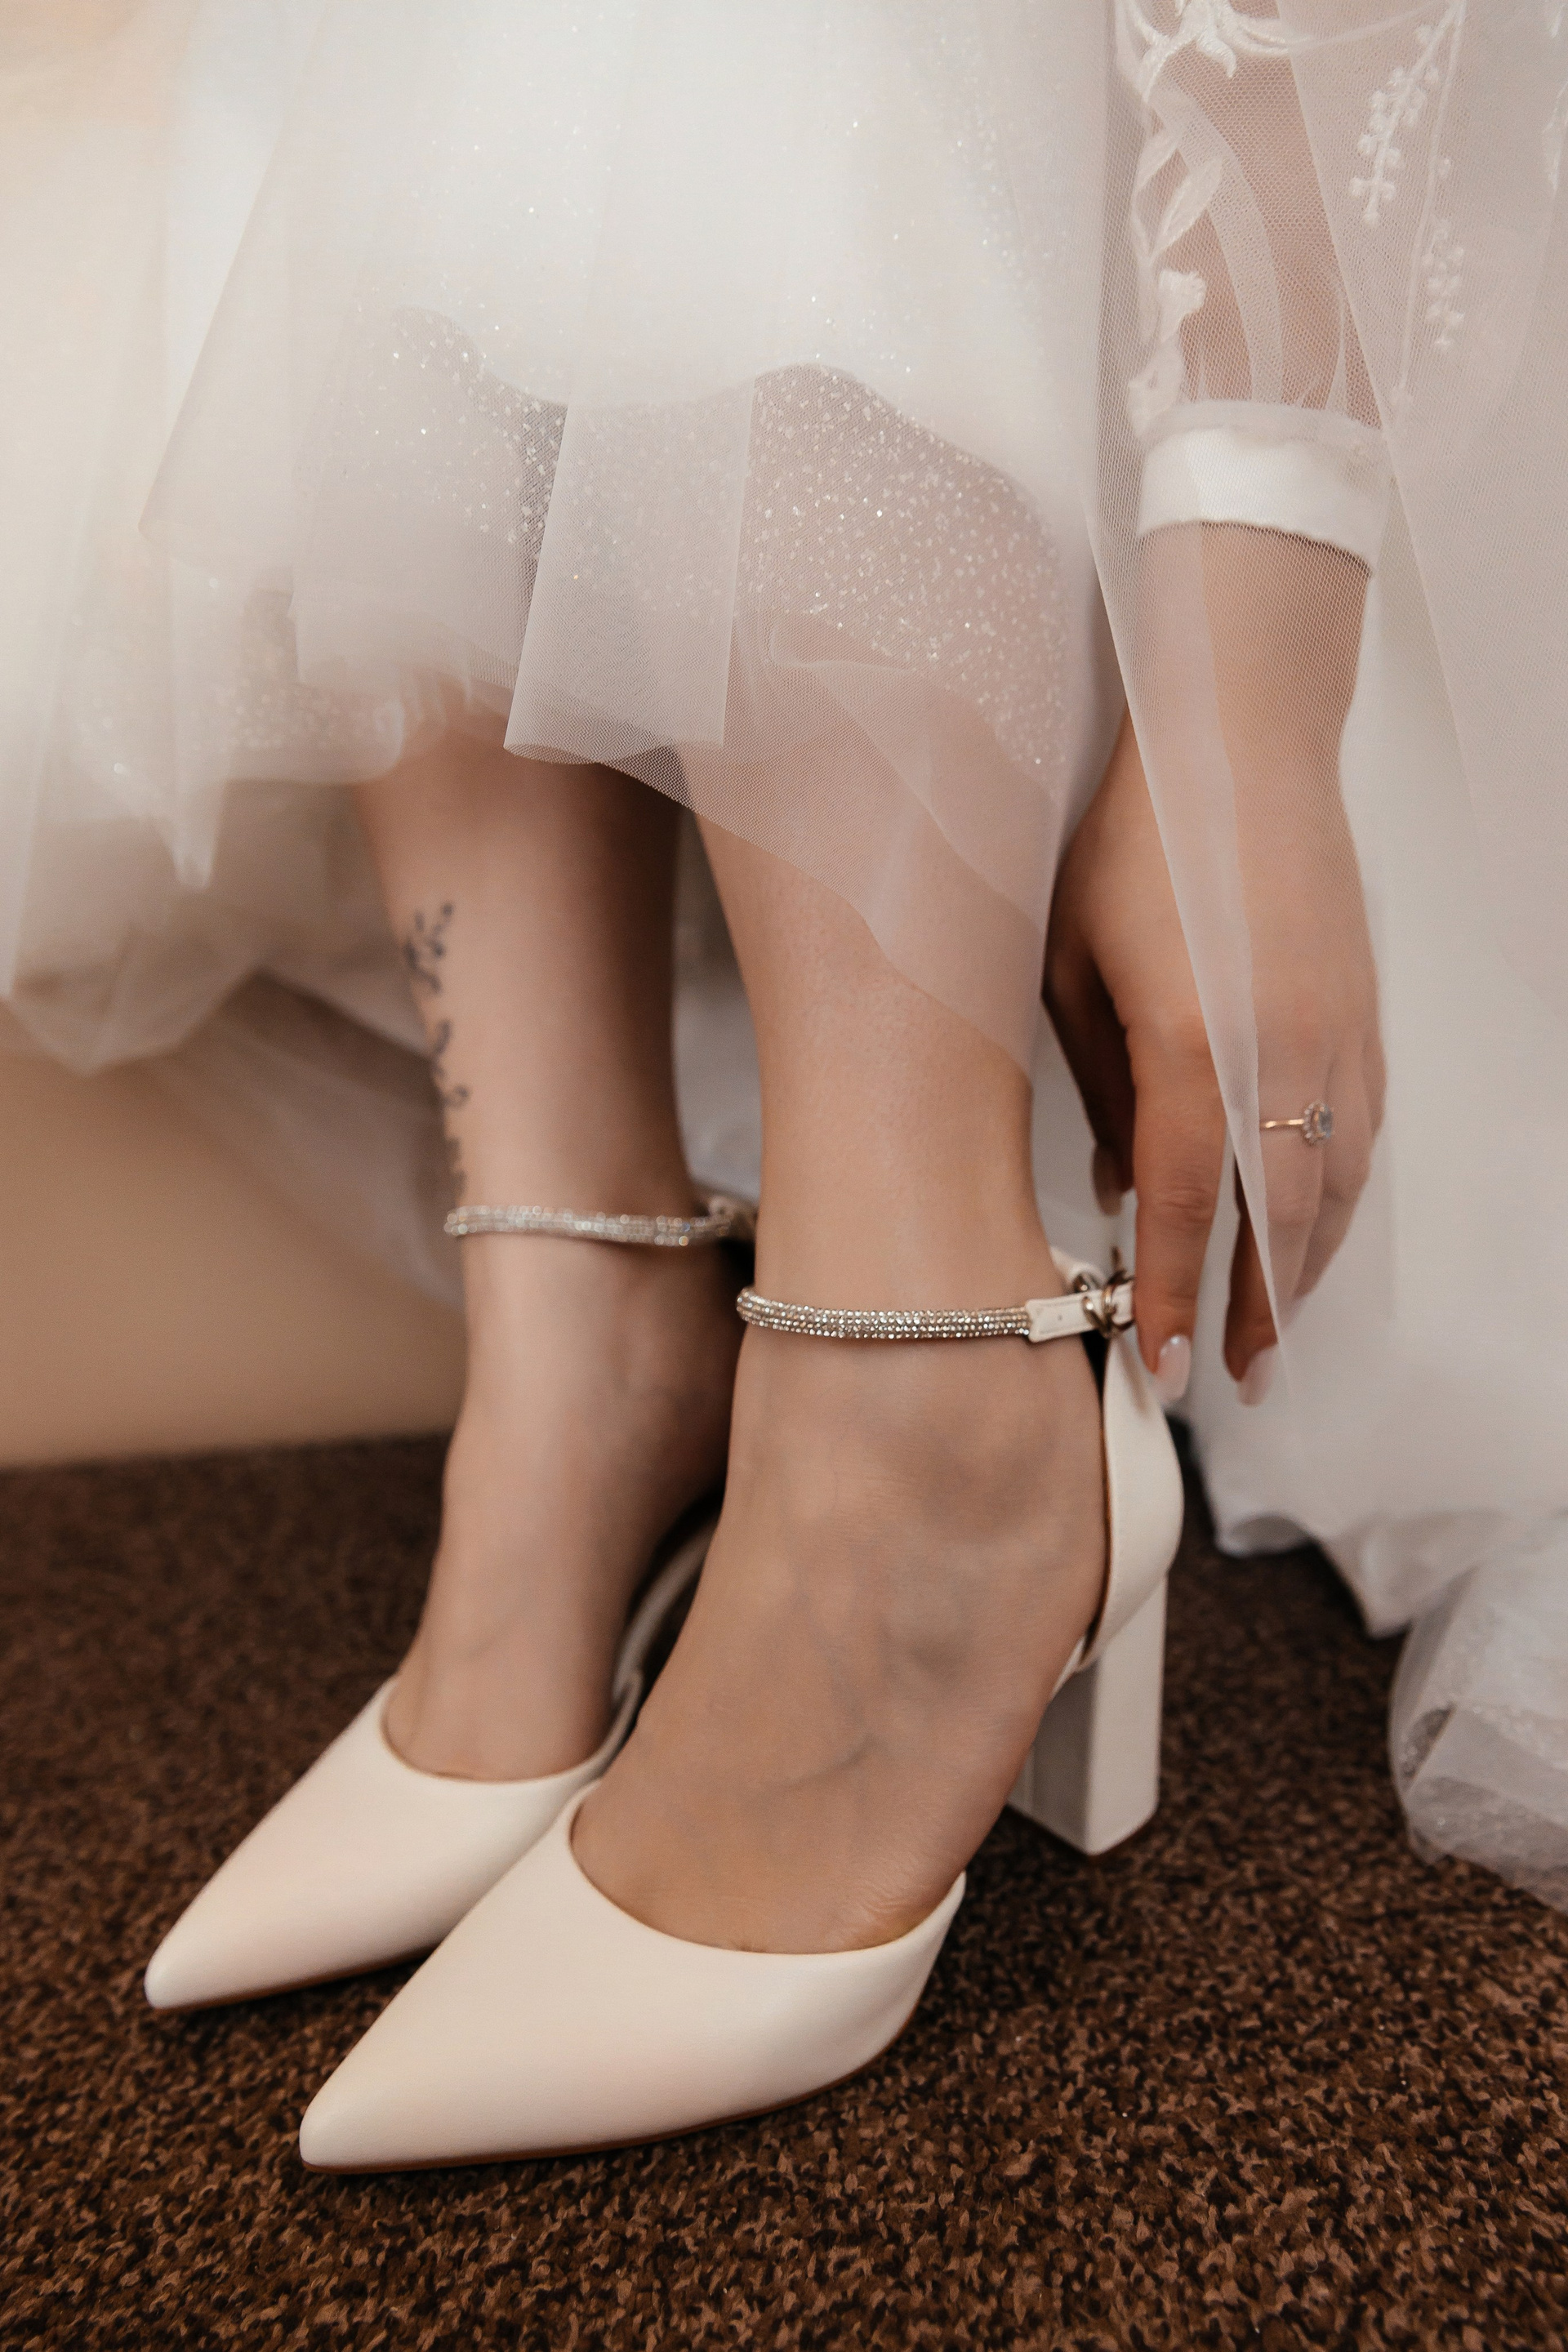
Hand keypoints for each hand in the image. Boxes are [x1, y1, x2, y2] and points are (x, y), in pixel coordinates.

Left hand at [1044, 685, 1384, 1399]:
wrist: (1238, 736)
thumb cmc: (1129, 841)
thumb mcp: (1071, 966)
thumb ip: (1101, 1092)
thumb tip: (1122, 1191)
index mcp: (1194, 1044)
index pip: (1189, 1209)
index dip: (1174, 1298)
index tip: (1159, 1368)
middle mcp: (1282, 1053)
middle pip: (1279, 1222)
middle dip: (1251, 1312)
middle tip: (1221, 1379)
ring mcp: (1337, 1034)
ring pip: (1334, 1190)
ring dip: (1300, 1270)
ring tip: (1264, 1330)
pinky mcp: (1364, 1015)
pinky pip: (1358, 1137)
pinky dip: (1332, 1201)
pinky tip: (1306, 1230)